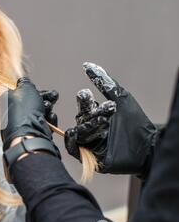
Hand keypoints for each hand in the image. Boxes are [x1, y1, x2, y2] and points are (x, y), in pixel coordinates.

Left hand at [0, 77, 59, 156]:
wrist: (28, 133)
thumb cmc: (24, 111)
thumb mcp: (26, 88)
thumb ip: (25, 82)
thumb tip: (23, 81)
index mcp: (5, 100)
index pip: (21, 92)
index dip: (34, 90)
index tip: (42, 90)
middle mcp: (11, 112)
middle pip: (32, 102)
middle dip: (44, 99)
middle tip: (51, 98)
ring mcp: (20, 124)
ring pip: (38, 113)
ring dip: (47, 110)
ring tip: (48, 110)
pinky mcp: (30, 133)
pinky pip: (42, 124)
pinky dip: (48, 121)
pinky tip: (50, 118)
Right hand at [65, 62, 158, 176]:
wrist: (149, 146)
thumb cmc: (137, 123)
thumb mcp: (120, 98)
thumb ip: (104, 82)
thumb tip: (88, 65)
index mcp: (96, 115)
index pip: (84, 106)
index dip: (84, 100)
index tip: (86, 93)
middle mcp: (91, 129)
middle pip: (81, 118)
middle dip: (86, 110)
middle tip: (87, 100)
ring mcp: (90, 143)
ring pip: (79, 132)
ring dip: (88, 124)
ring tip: (103, 120)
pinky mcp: (90, 157)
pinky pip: (74, 148)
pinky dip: (73, 140)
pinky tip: (77, 132)